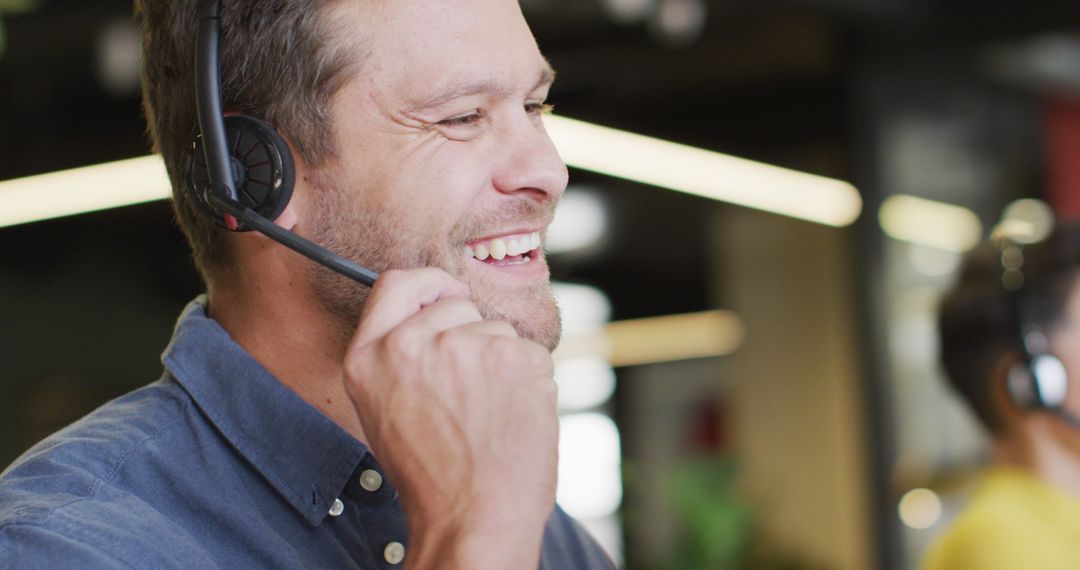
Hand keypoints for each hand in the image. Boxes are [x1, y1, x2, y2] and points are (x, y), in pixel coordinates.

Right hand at [342, 268, 558, 568]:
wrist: (474, 519)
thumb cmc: (435, 477)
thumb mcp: (386, 410)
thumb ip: (401, 357)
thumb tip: (437, 313)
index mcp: (369, 356)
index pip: (397, 283)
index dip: (428, 283)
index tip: (448, 291)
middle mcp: (411, 343)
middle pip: (457, 303)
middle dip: (473, 335)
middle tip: (471, 394)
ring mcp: (464, 346)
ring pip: (499, 331)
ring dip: (503, 364)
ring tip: (490, 417)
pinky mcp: (512, 356)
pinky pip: (531, 353)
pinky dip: (531, 382)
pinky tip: (514, 418)